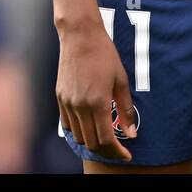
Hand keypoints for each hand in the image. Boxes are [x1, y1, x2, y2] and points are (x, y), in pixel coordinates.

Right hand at [55, 18, 134, 161]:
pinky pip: (68, 125)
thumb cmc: (105, 55)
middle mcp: (79, 106)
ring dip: (93, 142)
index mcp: (97, 102)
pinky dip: (79, 132)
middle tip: (119, 150)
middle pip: (91, 142)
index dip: (117, 151)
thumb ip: (125, 109)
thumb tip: (131, 133)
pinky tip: (90, 127)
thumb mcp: (121, 81)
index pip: (106, 139)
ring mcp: (67, 103)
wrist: (80, 37)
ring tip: (106, 139)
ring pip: (78, 136)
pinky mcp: (59, 98)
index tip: (127, 155)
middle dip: (107, 150)